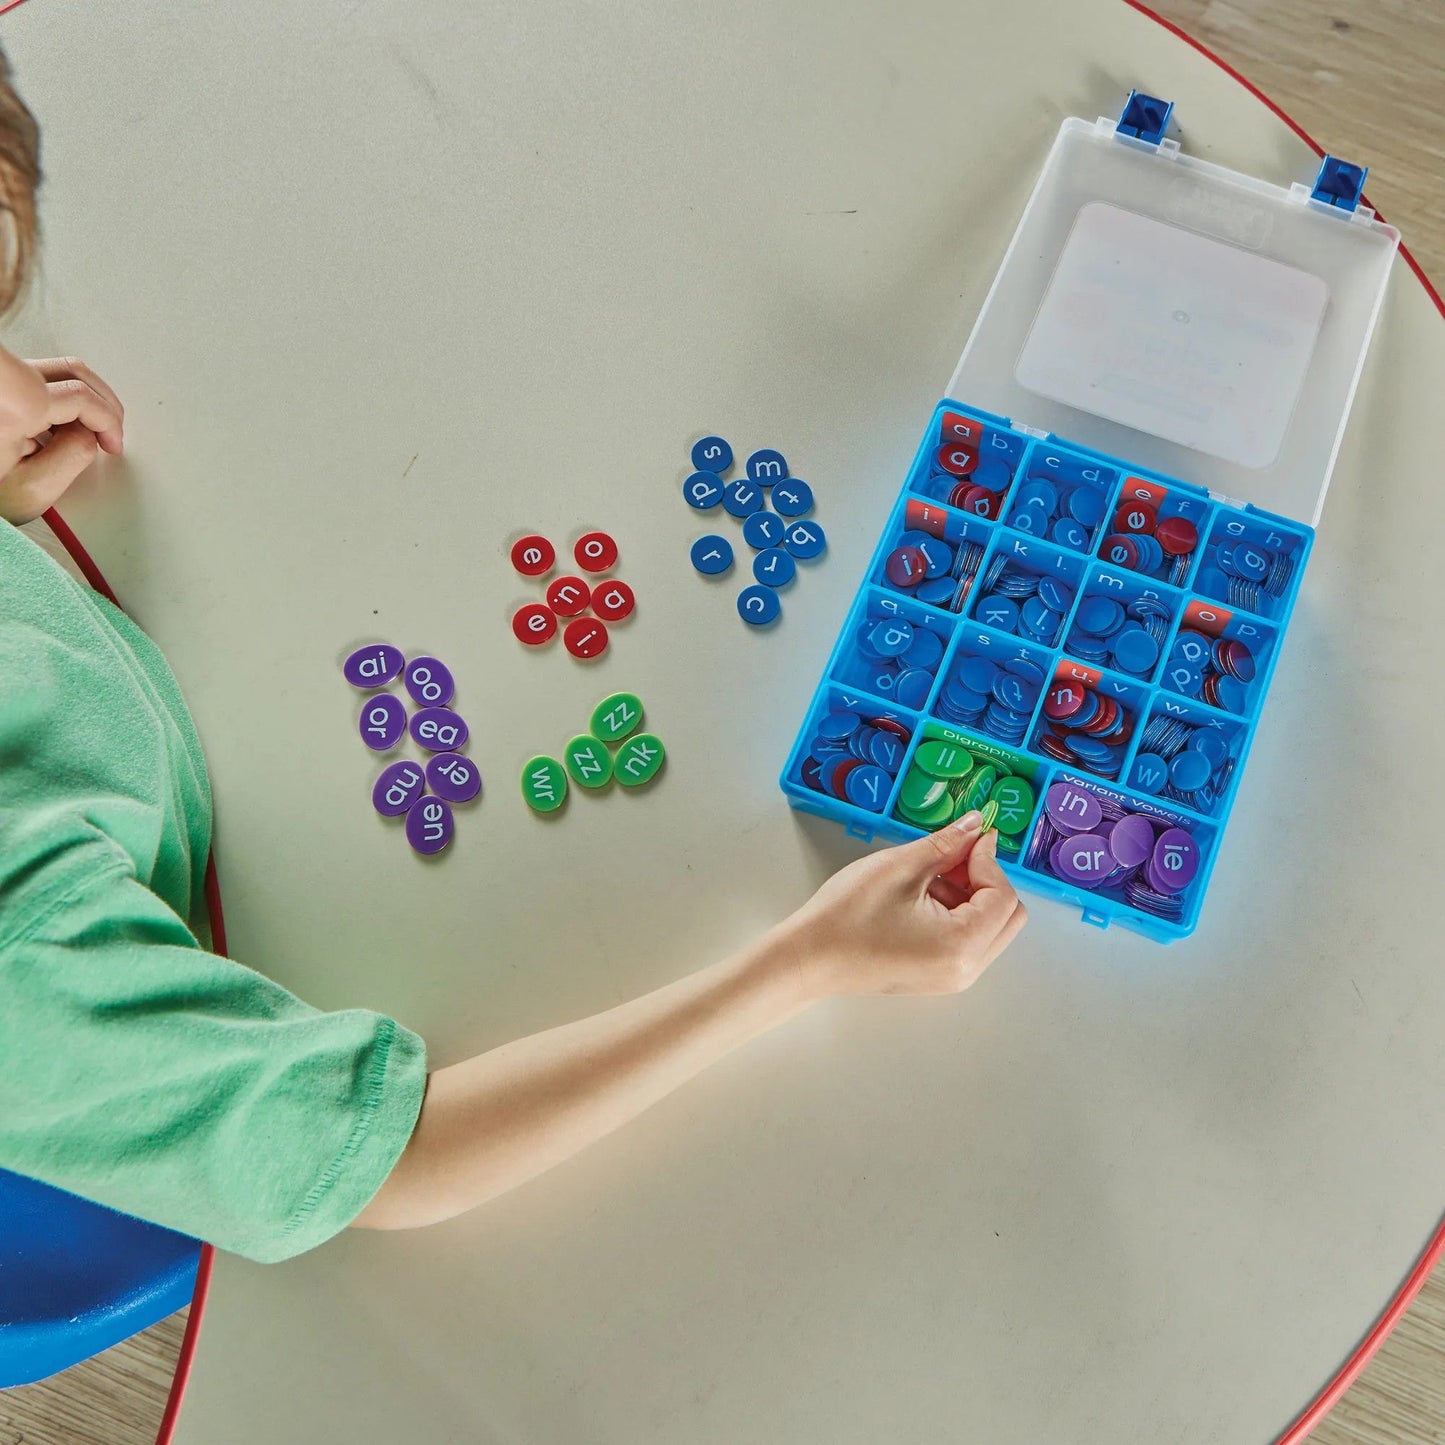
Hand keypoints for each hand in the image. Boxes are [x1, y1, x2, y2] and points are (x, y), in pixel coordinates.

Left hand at [0, 353, 123, 523]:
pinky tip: (59, 426)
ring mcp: (2, 380)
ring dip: (82, 399)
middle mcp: (5, 383)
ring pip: (56, 371)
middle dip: (102, 401)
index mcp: (16, 405)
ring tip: (88, 430)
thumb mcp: (36, 487)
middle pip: (72, 371)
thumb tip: (93, 433)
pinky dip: (59, 398)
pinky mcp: (2, 385)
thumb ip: (75, 455)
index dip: (109, 422)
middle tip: (111, 428)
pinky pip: (38, 379)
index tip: (113, 443)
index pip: (81, 397)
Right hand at [781, 814, 1026, 997]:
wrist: (810, 957)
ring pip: (989, 928)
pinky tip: (921, 898)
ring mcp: (952, 978)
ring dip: (971, 896)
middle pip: (1007, 917)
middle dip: (986, 880)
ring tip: (927, 878)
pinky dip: (957, 914)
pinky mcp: (937, 976)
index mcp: (962, 945)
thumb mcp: (901, 867)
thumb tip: (976, 825)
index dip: (988, 859)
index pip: (1003, 896)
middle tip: (953, 856)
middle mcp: (966, 969)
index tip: (968, 836)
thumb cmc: (848, 915)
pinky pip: (967, 941)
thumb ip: (947, 844)